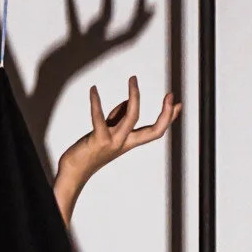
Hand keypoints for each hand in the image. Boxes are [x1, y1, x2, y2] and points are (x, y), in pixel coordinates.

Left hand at [53, 77, 180, 220]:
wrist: (74, 172)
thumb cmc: (89, 151)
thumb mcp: (107, 133)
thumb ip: (117, 117)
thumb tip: (127, 101)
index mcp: (129, 142)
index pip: (155, 132)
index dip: (168, 119)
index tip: (177, 104)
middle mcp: (124, 143)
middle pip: (153, 131)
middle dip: (165, 114)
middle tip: (170, 96)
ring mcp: (113, 142)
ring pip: (132, 118)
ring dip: (134, 96)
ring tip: (133, 79)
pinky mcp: (98, 140)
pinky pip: (99, 117)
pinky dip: (96, 102)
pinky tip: (93, 90)